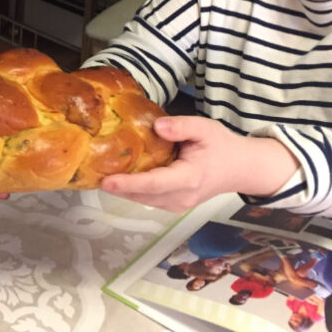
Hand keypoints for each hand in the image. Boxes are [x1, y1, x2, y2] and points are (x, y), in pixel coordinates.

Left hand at [99, 116, 298, 212]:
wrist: (240, 168)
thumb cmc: (222, 145)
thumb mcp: (205, 128)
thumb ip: (182, 126)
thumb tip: (156, 127)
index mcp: (190, 178)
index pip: (154, 184)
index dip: (129, 183)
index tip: (106, 180)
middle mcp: (181, 197)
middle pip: (143, 195)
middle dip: (117, 186)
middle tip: (90, 172)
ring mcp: (178, 205)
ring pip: (143, 199)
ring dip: (122, 189)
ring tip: (98, 173)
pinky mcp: (174, 205)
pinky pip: (148, 199)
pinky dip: (132, 190)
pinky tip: (118, 176)